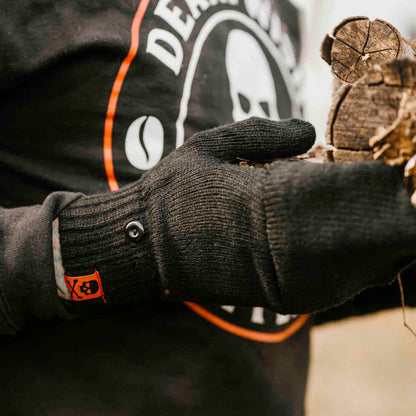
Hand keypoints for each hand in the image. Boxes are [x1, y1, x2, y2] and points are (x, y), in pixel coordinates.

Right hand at [60, 117, 415, 313]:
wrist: (141, 247)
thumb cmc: (172, 192)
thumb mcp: (209, 146)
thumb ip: (261, 134)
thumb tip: (311, 133)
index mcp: (260, 199)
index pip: (332, 189)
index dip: (364, 182)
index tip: (388, 170)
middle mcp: (274, 243)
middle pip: (353, 237)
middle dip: (382, 218)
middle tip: (400, 200)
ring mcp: (275, 276)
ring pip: (350, 270)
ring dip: (377, 247)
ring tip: (394, 224)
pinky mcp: (271, 297)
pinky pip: (330, 288)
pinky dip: (356, 269)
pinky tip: (369, 253)